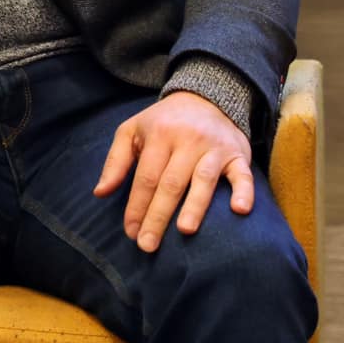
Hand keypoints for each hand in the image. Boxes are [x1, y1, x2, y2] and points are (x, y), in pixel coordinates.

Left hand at [93, 91, 254, 251]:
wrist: (207, 97)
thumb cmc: (163, 121)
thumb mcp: (132, 130)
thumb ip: (116, 162)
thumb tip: (100, 193)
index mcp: (159, 135)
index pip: (146, 177)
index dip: (136, 205)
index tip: (130, 231)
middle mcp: (187, 141)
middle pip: (171, 183)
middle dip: (158, 215)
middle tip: (147, 245)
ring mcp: (214, 148)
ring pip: (203, 179)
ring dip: (195, 206)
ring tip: (185, 231)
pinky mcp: (238, 155)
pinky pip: (243, 174)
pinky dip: (244, 191)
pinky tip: (239, 210)